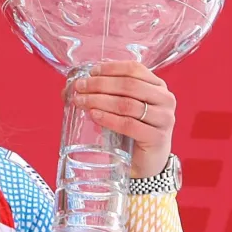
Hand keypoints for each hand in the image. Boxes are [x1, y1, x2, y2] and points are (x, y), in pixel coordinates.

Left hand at [65, 61, 175, 178]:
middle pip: (129, 85)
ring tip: (81, 101)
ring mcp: (164, 118)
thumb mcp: (118, 108)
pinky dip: (109, 119)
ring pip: (127, 104)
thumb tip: (67, 89)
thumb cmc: (131, 131)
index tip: (90, 72)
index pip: (134, 69)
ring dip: (100, 100)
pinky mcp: (157, 137)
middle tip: (79, 87)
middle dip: (100, 84)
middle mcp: (164, 99)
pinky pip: (129, 125)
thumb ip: (100, 94)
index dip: (110, 69)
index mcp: (157, 86)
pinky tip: (94, 115)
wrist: (145, 162)